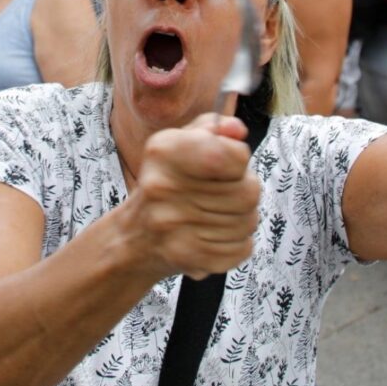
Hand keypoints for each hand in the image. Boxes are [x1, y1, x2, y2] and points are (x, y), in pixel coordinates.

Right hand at [126, 113, 260, 280]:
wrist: (138, 236)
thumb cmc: (168, 180)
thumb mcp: (181, 141)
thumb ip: (214, 127)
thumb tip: (237, 130)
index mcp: (164, 152)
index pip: (230, 156)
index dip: (240, 157)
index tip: (230, 162)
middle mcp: (164, 188)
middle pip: (248, 191)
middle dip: (245, 188)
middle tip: (226, 190)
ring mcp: (176, 227)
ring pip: (249, 221)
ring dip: (243, 216)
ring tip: (220, 212)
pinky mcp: (190, 258)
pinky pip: (243, 247)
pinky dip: (238, 241)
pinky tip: (216, 233)